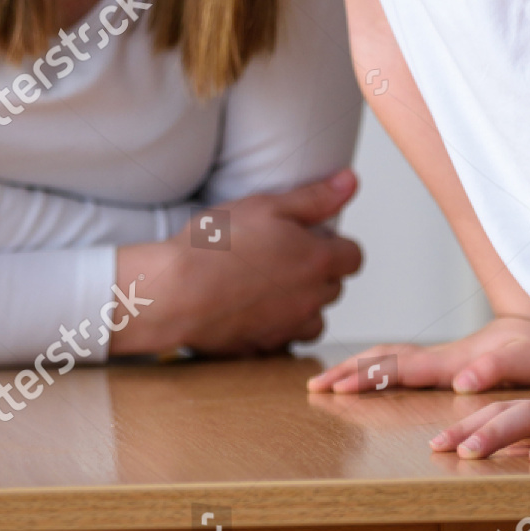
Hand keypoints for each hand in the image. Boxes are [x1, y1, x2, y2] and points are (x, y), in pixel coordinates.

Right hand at [109, 169, 362, 356]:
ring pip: (314, 320)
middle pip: (334, 288)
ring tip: (270, 286)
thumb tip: (351, 181)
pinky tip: (252, 310)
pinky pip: (284, 341)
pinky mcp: (262, 349)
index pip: (354, 257)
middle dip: (319, 272)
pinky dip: (277, 328)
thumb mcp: (267, 205)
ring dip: (302, 304)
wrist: (176, 292)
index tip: (311, 238)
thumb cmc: (217, 245)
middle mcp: (310, 299)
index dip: (336, 245)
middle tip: (282, 255)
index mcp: (318, 261)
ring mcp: (287, 328)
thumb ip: (315, 196)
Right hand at [307, 316, 529, 393]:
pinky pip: (403, 364)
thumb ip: (493, 369)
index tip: (336, 387)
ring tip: (330, 380)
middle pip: (384, 360)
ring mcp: (443, 358)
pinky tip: (370, 376)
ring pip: (390, 359)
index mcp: (451, 361)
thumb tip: (461, 380)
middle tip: (315, 386)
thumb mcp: (525, 363)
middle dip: (348, 372)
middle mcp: (441, 358)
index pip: (398, 370)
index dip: (366, 379)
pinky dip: (378, 368)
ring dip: (359, 368)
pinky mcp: (449, 362)